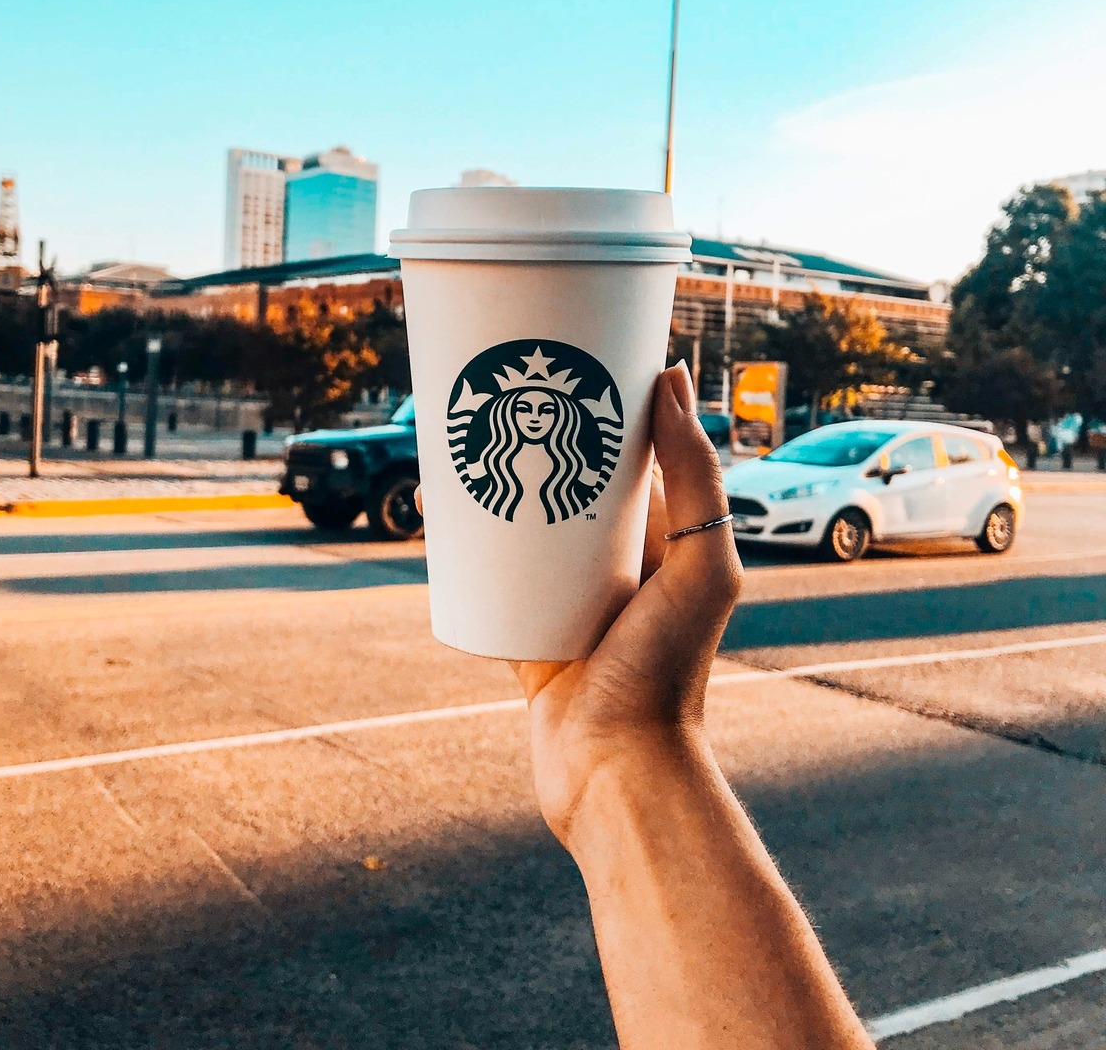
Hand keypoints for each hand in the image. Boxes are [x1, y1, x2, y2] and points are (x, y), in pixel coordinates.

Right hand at [417, 363, 741, 846]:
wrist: (615, 770)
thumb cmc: (669, 671)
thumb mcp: (703, 565)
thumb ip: (698, 478)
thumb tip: (670, 380)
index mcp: (662, 543)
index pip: (629, 459)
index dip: (599, 412)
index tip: (564, 366)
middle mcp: (616, 566)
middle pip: (567, 485)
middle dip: (532, 440)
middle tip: (492, 397)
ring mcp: (566, 599)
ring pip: (522, 526)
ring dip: (491, 485)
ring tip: (456, 444)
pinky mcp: (523, 630)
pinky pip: (487, 577)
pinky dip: (463, 545)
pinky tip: (433, 512)